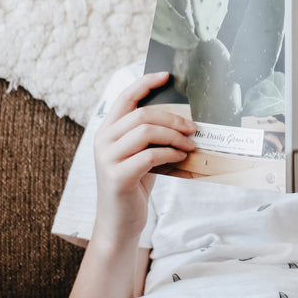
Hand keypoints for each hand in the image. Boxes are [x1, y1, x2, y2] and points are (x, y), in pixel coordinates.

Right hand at [93, 71, 196, 244]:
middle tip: (194, 126)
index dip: (145, 82)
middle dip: (173, 117)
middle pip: (142, 114)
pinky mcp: (117, 176)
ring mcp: (107, 158)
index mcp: (107, 130)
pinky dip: (170, 153)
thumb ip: (151, 134)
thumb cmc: (135, 184)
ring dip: (175, 135)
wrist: (120, 223)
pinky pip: (150, 155)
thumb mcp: (141, 153)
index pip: (125, 96)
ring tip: (190, 143)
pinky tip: (181, 157)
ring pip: (146, 131)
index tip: (167, 75)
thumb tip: (183, 115)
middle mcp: (102, 140)